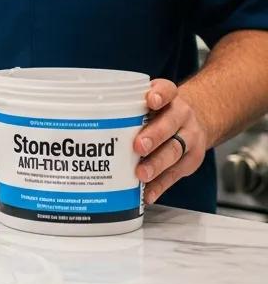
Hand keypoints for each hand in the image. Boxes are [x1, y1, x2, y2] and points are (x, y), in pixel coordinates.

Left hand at [134, 79, 209, 204]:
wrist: (195, 121)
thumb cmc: (160, 112)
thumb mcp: (149, 102)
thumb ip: (128, 107)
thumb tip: (89, 119)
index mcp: (168, 98)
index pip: (167, 90)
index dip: (159, 95)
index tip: (150, 100)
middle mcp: (181, 115)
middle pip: (169, 124)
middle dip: (153, 136)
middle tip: (138, 146)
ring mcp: (189, 137)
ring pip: (175, 150)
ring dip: (156, 164)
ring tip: (141, 174)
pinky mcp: (191, 159)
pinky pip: (176, 174)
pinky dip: (160, 185)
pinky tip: (147, 193)